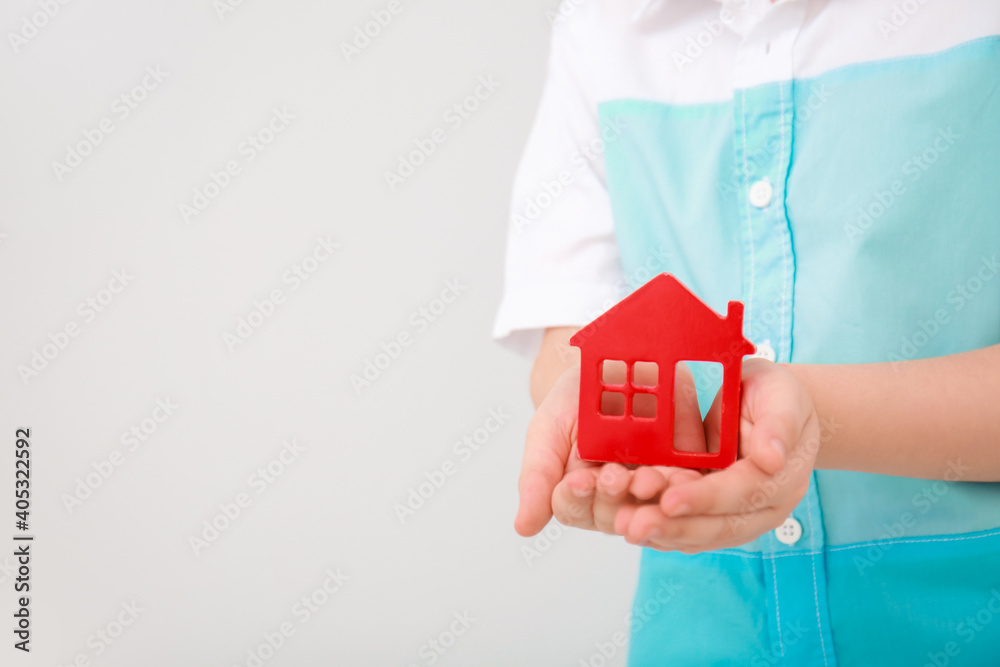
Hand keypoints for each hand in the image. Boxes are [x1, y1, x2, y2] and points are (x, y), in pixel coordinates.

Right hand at [513, 362, 714, 536]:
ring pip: (651, 505)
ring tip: (648, 479)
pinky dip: (684, 481)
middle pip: (613, 514)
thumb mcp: (549, 429)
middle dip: (614, 496)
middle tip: (614, 477)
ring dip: (650, 495)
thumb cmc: (576, 398)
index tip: (578, 480)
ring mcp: (651, 484)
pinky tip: (681, 475)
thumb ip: (538, 476)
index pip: (573, 508)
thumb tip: (522, 528)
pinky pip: (687, 484)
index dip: (575, 497)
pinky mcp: (686, 468)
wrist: (614, 360)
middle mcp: (615, 496)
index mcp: (579, 492)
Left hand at [614, 359, 819, 552]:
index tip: (670, 501)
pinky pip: (689, 531)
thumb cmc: (773, 396)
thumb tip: (772, 458)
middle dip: (675, 526)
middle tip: (635, 525)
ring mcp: (739, 515)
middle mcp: (763, 506)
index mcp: (782, 477)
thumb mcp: (782, 395)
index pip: (742, 493)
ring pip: (700, 534)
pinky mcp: (716, 516)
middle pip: (719, 525)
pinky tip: (632, 529)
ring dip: (662, 533)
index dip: (705, 498)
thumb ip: (778, 423)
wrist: (769, 404)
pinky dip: (661, 533)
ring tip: (626, 528)